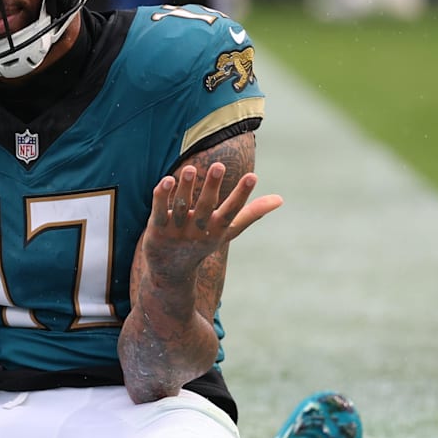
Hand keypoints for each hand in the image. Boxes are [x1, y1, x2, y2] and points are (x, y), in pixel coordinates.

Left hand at [142, 162, 281, 280]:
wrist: (170, 272)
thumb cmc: (202, 243)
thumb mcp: (227, 231)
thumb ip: (250, 214)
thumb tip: (280, 199)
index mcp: (217, 229)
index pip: (232, 210)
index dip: (242, 194)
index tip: (253, 175)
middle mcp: (198, 230)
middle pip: (206, 206)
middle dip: (212, 186)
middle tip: (219, 165)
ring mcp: (176, 231)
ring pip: (180, 207)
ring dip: (185, 188)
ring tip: (190, 167)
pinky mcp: (156, 229)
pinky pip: (158, 211)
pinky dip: (162, 197)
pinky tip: (167, 180)